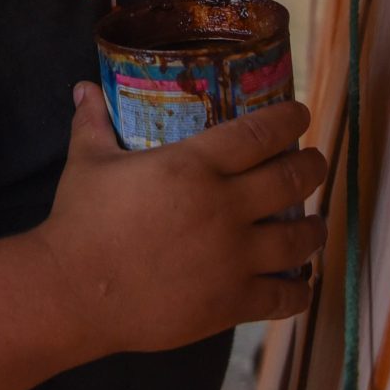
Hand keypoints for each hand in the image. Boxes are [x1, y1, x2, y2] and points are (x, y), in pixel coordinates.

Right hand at [31, 85, 324, 357]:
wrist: (74, 292)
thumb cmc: (81, 221)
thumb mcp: (87, 162)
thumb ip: (93, 122)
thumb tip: (84, 87)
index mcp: (194, 165)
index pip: (261, 132)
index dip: (290, 119)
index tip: (301, 115)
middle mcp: (225, 207)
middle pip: (293, 178)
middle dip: (312, 166)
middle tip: (313, 162)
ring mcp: (234, 257)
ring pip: (299, 239)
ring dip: (314, 227)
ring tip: (315, 224)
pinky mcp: (231, 301)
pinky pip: (285, 296)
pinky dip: (299, 289)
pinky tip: (301, 282)